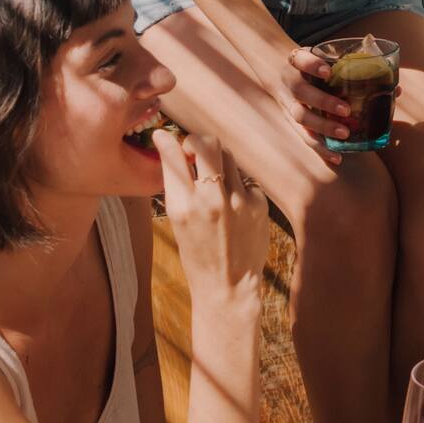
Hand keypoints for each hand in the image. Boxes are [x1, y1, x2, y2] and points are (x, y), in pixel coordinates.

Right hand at [151, 128, 268, 304]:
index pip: (173, 155)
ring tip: (214, 180)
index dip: (167, 139)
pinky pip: (244, 178)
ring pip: (227, 155)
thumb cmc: (197, 254)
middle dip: (196, 141)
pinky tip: (233, 205)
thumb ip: (176, 186)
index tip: (164, 135)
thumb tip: (171, 149)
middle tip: (193, 151)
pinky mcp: (258, 204)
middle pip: (205, 143)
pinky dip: (237, 184)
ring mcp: (237, 201)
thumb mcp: (177, 222)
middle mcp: (210, 200)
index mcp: (182, 206)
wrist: (228, 287)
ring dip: (218, 160)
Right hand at [280, 46, 353, 149]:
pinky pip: (304, 137)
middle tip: (346, 109)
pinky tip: (337, 157)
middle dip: (323, 101)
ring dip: (322, 126)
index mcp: (297, 62)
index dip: (312, 65)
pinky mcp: (292, 123)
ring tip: (344, 133)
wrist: (282, 75)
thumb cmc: (315, 68)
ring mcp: (288, 104)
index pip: (301, 59)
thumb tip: (395, 89)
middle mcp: (289, 82)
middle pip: (301, 92)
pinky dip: (320, 148)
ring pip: (300, 117)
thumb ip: (355, 70)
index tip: (329, 71)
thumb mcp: (326, 59)